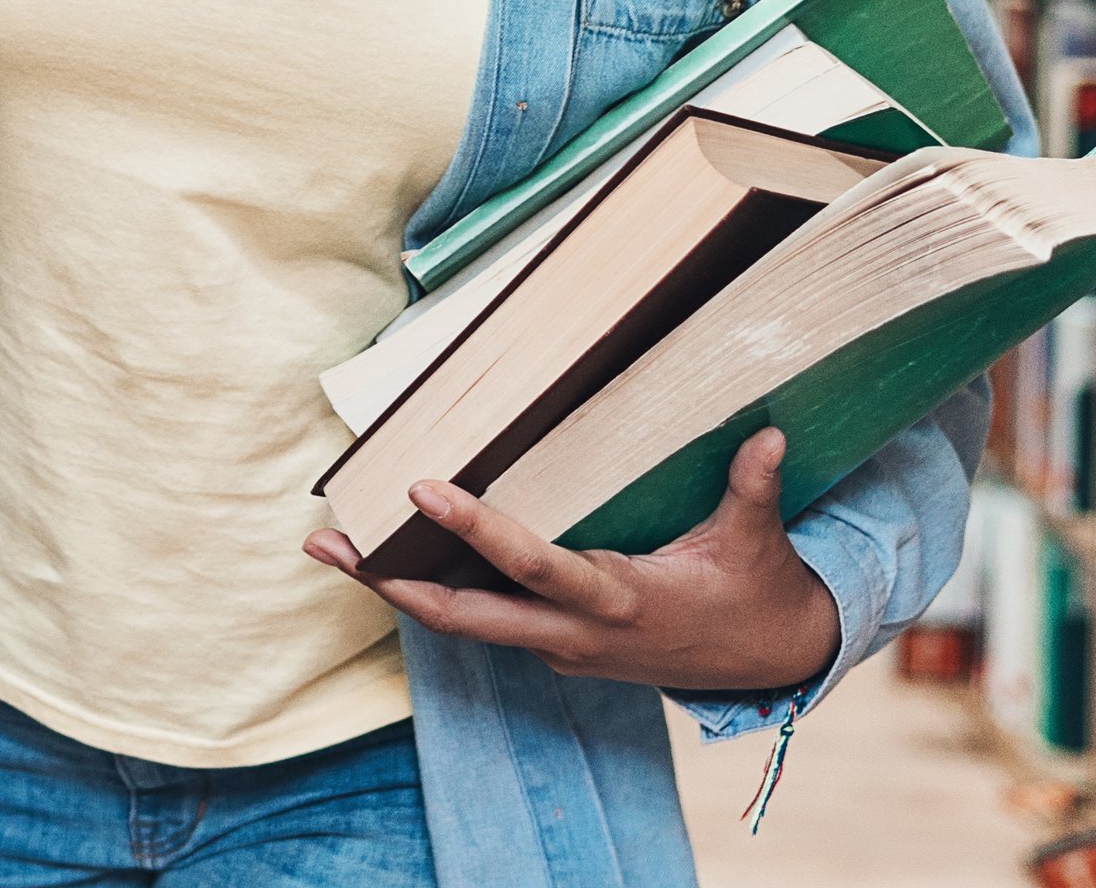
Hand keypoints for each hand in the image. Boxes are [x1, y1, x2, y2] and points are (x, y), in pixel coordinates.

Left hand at [303, 428, 842, 695]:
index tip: (421, 491)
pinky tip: (392, 556)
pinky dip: (434, 589)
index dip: (476, 531)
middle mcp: (576, 634)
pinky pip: (484, 619)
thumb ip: (753, 487)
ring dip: (395, 586)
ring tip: (330, 546)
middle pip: (464, 615)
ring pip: (463, 621)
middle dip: (389, 582)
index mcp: (620, 602)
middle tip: (327, 543)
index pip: (534, 567)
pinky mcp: (555, 648)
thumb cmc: (757, 592)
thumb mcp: (757, 542)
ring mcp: (560, 648)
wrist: (769, 663)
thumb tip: (768, 432)